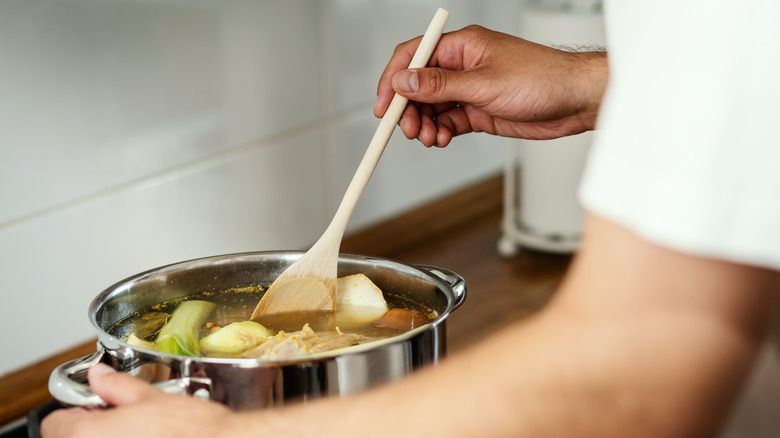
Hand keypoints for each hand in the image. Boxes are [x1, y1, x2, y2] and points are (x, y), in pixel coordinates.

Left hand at [40, 364, 240, 437]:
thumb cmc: (192, 430)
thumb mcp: (153, 397)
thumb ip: (118, 385)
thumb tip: (100, 375)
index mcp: (87, 434)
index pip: (53, 424)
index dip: (74, 412)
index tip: (95, 408)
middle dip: (90, 428)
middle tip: (119, 421)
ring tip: (137, 433)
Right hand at [374, 25, 607, 146]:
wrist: (575, 101)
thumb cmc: (543, 78)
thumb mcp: (484, 83)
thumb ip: (440, 85)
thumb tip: (404, 81)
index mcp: (462, 46)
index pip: (414, 56)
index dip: (393, 81)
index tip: (384, 106)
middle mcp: (463, 65)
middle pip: (418, 86)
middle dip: (409, 109)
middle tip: (409, 130)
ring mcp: (470, 89)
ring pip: (432, 107)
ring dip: (425, 124)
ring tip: (430, 138)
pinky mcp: (479, 110)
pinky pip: (448, 121)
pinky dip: (441, 132)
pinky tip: (443, 139)